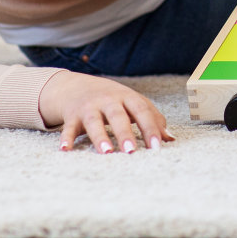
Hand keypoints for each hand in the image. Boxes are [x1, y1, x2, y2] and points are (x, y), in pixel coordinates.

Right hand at [38, 71, 171, 152]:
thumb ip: (152, 118)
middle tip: (131, 151)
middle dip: (124, 133)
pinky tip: (66, 150)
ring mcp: (89, 107)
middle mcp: (108, 100)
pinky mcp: (72, 115)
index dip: (150, 128)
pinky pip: (69, 127)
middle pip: (117, 116)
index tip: (157, 147)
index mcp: (127, 97)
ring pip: (94, 121)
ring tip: (106, 152)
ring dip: (100, 136)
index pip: (142, 111)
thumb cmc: (112, 99)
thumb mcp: (133, 103)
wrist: (76, 85)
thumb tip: (170, 139)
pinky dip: (66, 138)